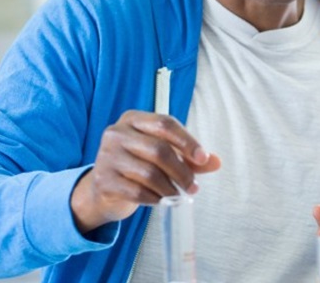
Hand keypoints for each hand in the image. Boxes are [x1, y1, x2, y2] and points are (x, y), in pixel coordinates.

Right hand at [71, 110, 220, 232]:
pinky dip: (154, 198)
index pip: (165, 124)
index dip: (187, 141)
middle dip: (182, 171)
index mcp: (133, 119)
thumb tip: (216, 161)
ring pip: (149, 173)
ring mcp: (106, 156)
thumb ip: (190, 157)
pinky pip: (137, 191)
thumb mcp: (164, 156)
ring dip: (170, 188)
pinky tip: (160, 199)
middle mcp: (116, 134)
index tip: (203, 158)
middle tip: (193, 186)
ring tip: (178, 194)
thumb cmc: (139, 166)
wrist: (105, 189)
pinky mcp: (103, 180)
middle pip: (159, 150)